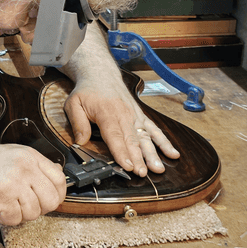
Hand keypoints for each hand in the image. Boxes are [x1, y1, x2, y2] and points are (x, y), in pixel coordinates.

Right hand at [0, 144, 66, 225]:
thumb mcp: (12, 155)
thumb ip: (34, 166)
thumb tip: (56, 177)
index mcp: (29, 156)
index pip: (59, 179)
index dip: (57, 195)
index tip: (48, 201)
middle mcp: (24, 167)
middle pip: (50, 200)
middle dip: (39, 209)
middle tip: (24, 206)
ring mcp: (13, 182)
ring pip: (33, 212)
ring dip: (19, 214)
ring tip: (5, 204)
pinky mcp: (1, 197)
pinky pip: (14, 218)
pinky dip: (5, 218)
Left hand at [64, 77, 179, 176]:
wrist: (101, 74)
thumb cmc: (87, 91)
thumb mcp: (74, 103)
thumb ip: (77, 123)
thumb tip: (80, 142)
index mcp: (107, 113)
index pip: (115, 136)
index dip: (121, 152)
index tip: (127, 166)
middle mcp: (124, 115)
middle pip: (132, 140)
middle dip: (138, 159)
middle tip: (143, 173)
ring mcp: (135, 116)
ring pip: (145, 138)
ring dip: (153, 154)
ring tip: (158, 168)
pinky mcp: (140, 117)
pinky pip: (154, 130)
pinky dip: (164, 142)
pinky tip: (172, 154)